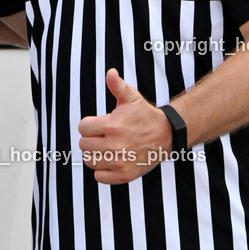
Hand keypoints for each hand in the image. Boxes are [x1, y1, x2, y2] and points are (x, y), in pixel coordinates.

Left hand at [77, 68, 171, 183]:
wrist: (166, 135)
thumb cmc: (144, 115)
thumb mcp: (131, 97)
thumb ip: (117, 85)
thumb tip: (110, 72)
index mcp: (112, 125)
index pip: (82, 127)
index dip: (89, 124)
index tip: (99, 124)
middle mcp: (114, 146)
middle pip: (84, 144)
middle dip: (91, 138)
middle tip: (103, 136)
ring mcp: (119, 162)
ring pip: (89, 161)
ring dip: (95, 155)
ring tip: (106, 148)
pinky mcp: (124, 175)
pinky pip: (99, 177)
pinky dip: (102, 170)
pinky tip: (110, 161)